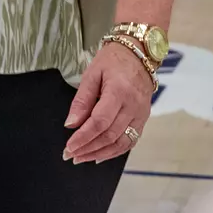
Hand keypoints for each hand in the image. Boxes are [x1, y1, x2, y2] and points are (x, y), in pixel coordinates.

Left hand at [63, 42, 155, 163]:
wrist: (139, 54)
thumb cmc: (113, 61)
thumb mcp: (91, 74)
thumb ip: (81, 100)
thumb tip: (71, 124)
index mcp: (119, 92)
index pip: (100, 122)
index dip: (83, 137)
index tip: (69, 146)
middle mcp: (133, 106)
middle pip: (110, 135)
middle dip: (88, 148)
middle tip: (70, 155)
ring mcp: (141, 114)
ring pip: (121, 142)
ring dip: (100, 153)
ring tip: (82, 158)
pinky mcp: (144, 119)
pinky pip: (131, 140)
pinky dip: (115, 151)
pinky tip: (100, 155)